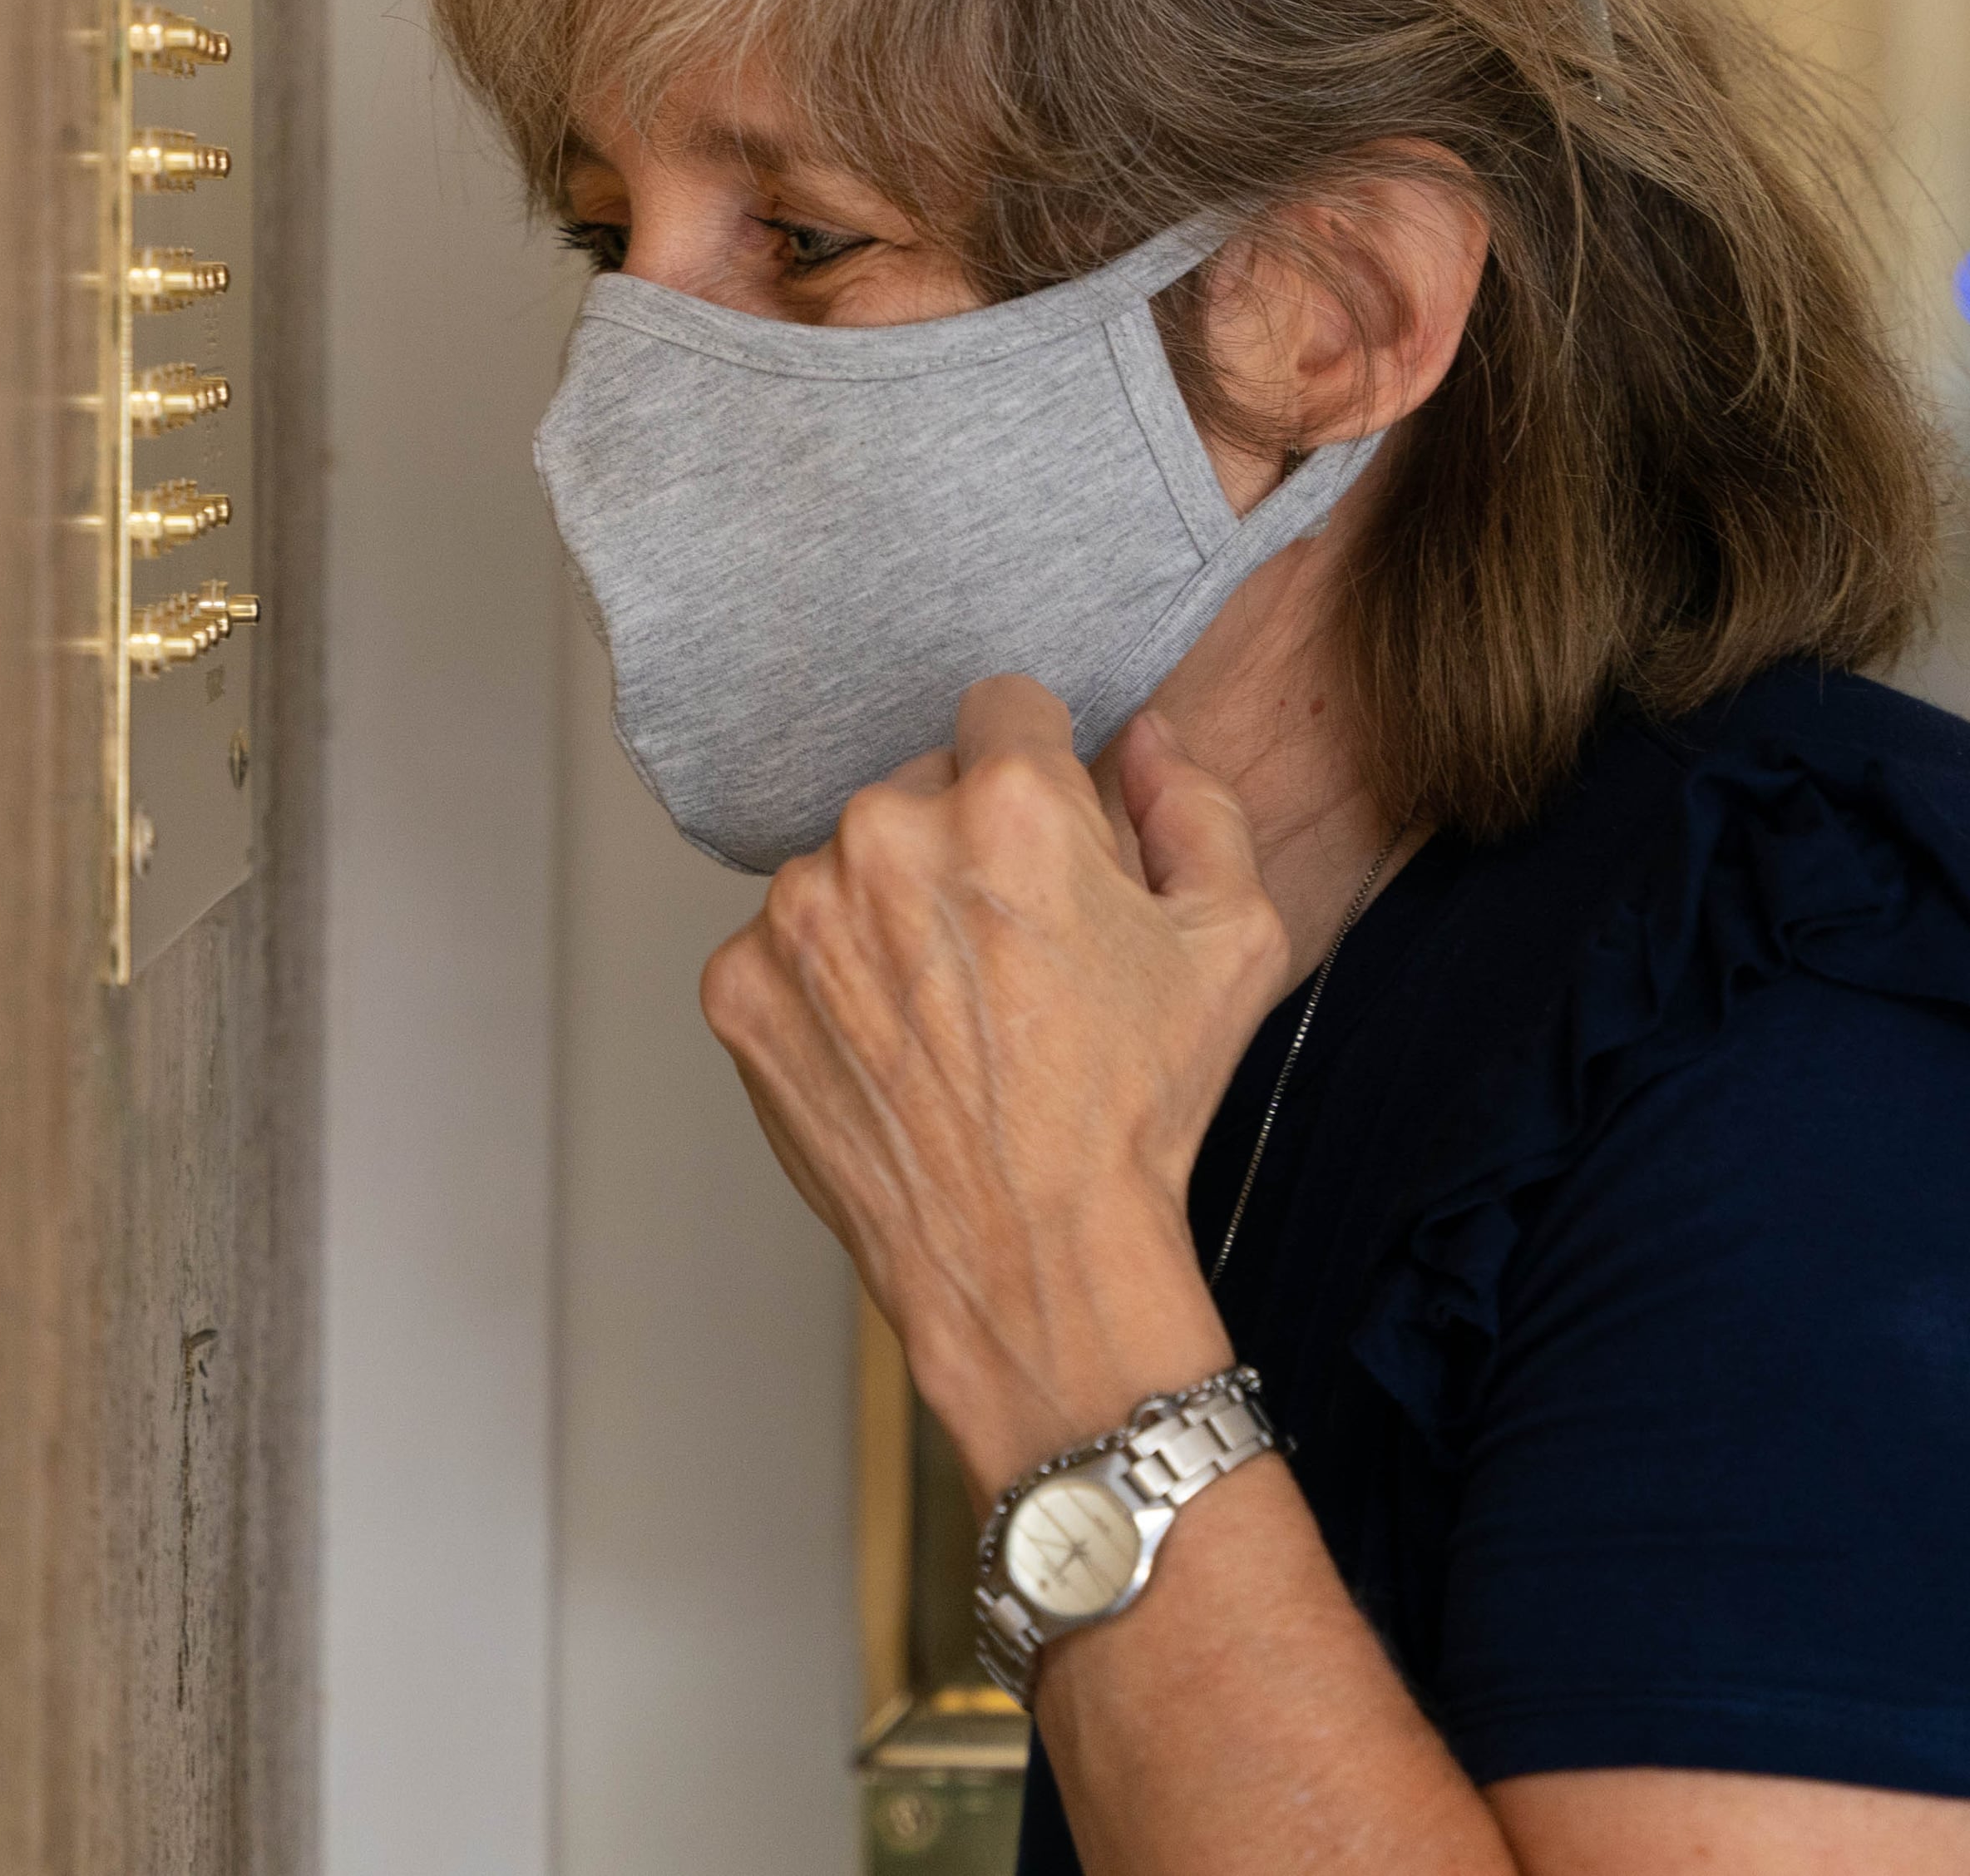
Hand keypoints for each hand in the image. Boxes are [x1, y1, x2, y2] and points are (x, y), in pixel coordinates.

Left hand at [697, 674, 1297, 1488]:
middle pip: (920, 786)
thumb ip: (1197, 806)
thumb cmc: (1138, 1110)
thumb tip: (1150, 738)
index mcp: (1009, 801)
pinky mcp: (739, 986)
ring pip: (846, 865)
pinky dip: (825, 984)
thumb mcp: (1231, 942)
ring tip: (948, 1015)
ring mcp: (798, 912)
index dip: (1038, 775)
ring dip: (887, 911)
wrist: (1032, 1261)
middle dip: (961, 846)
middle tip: (1008, 956)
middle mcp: (885, 832)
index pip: (1005, 708)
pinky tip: (888, 1049)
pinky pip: (784, 945)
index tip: (1045, 848)